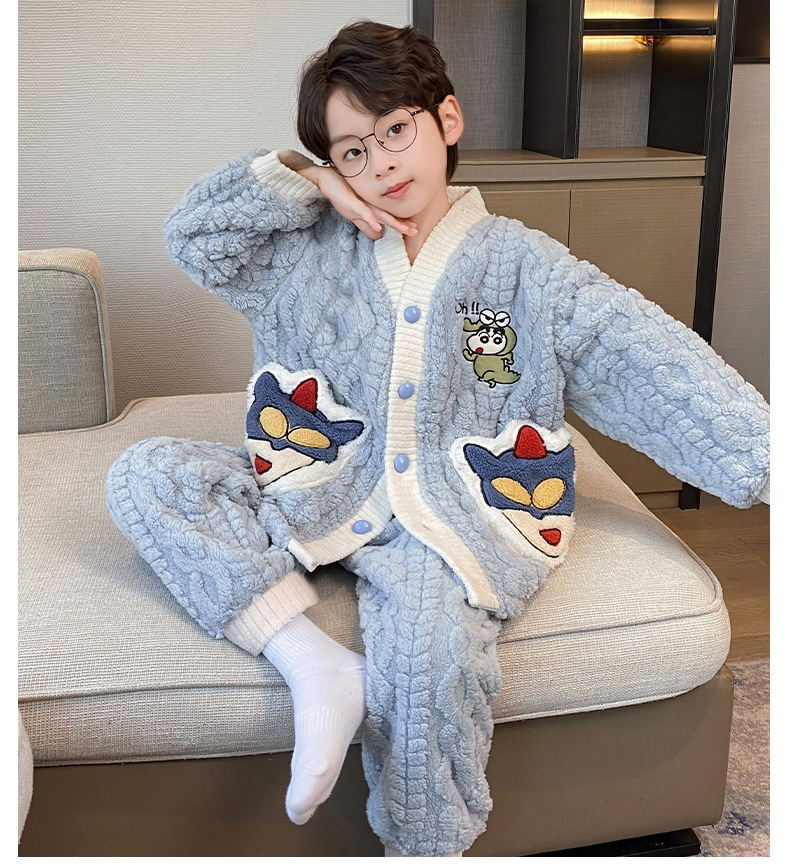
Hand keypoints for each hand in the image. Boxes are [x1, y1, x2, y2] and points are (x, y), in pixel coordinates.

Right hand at [304, 165, 418, 240]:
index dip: (400, 223)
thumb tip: (378, 235)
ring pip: (380, 214)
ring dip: (392, 222)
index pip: (387, 217)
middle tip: (415, 230)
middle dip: (401, 224)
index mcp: (370, 207)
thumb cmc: (338, 192)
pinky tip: (378, 227)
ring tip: (404, 229)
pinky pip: (363, 212)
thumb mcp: (353, 212)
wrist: (323, 177)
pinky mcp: (351, 202)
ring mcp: (361, 203)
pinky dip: (371, 220)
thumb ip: (365, 224)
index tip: (412, 228)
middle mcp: (368, 205)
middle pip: (388, 216)